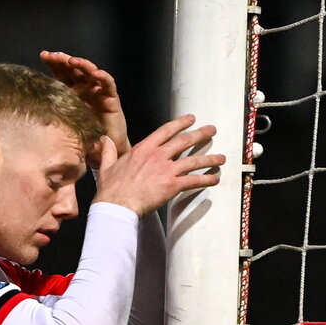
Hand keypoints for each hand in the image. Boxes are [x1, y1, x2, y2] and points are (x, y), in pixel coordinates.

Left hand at [40, 50, 129, 157]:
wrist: (106, 148)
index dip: (54, 63)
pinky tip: (96, 73)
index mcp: (73, 91)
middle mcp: (85, 87)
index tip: (43, 55)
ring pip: (90, 71)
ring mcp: (98, 90)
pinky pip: (108, 83)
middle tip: (53, 56)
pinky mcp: (111, 97)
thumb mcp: (66, 125)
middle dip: (63, 60)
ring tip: (72, 61)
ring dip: (81, 64)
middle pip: (74, 68)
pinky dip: (103, 77)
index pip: (62, 73)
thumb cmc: (86, 138)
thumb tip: (30, 113)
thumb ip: (54, 117)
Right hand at [92, 115, 224, 216]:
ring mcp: (166, 170)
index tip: (191, 118)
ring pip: (193, 161)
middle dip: (200, 134)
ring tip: (221, 158)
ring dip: (209, 158)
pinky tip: (215, 179)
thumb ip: (108, 152)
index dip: (180, 123)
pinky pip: (194, 181)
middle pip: (184, 141)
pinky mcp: (172, 185)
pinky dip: (206, 179)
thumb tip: (103, 140)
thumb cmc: (111, 190)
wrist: (117, 206)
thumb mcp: (107, 167)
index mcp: (143, 149)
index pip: (166, 131)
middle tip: (212, 130)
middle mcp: (158, 155)